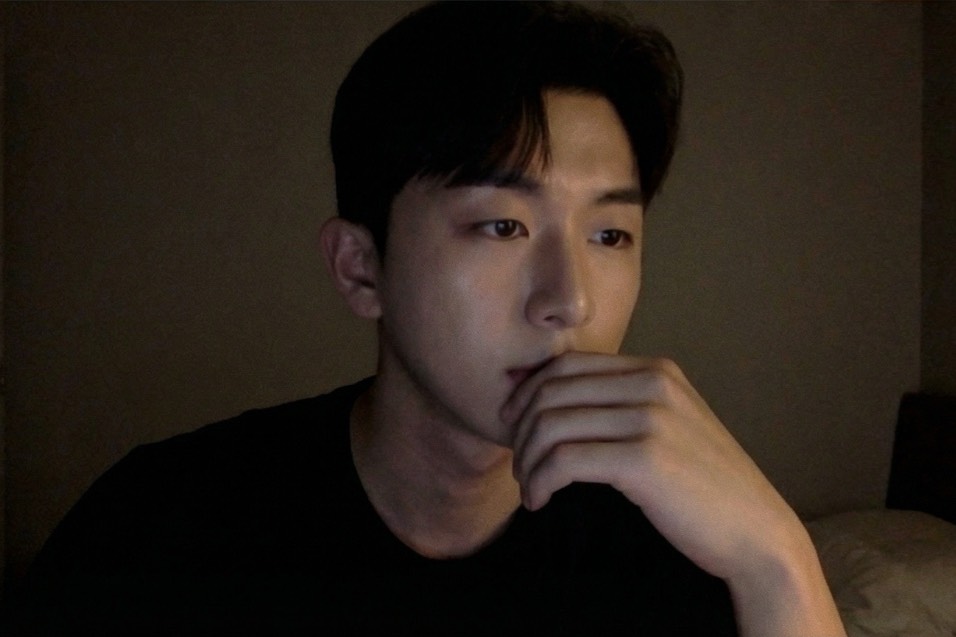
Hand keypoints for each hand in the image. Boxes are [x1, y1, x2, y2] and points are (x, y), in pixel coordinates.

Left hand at [501, 351, 845, 635]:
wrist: (756, 531)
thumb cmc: (703, 487)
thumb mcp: (668, 426)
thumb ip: (622, 405)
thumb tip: (551, 403)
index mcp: (656, 370)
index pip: (566, 364)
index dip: (528, 393)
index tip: (514, 426)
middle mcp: (653, 384)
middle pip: (552, 390)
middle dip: (521, 429)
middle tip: (519, 466)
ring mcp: (651, 418)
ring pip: (552, 424)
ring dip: (527, 461)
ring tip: (530, 488)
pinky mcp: (645, 458)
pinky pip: (564, 460)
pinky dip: (541, 482)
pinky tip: (540, 501)